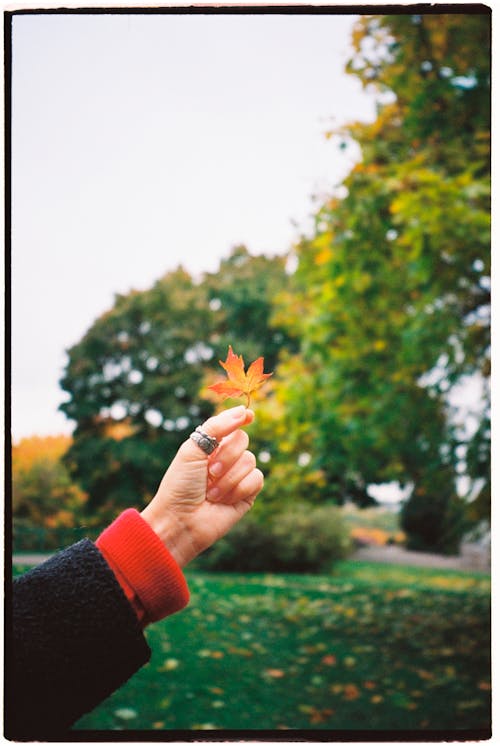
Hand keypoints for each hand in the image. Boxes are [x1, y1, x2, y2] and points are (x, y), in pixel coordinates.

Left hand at [141, 405, 263, 566]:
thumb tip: (244, 411)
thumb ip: (217, 427)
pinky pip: (257, 479)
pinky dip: (239, 489)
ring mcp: (238, 476)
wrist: (180, 520)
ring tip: (212, 493)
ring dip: (228, 478)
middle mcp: (226, 459)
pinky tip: (224, 501)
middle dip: (227, 456)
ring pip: (250, 460)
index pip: (231, 425)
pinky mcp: (248, 494)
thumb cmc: (180, 485)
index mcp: (210, 446)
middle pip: (243, 440)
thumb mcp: (192, 449)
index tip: (248, 416)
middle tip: (210, 472)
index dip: (241, 418)